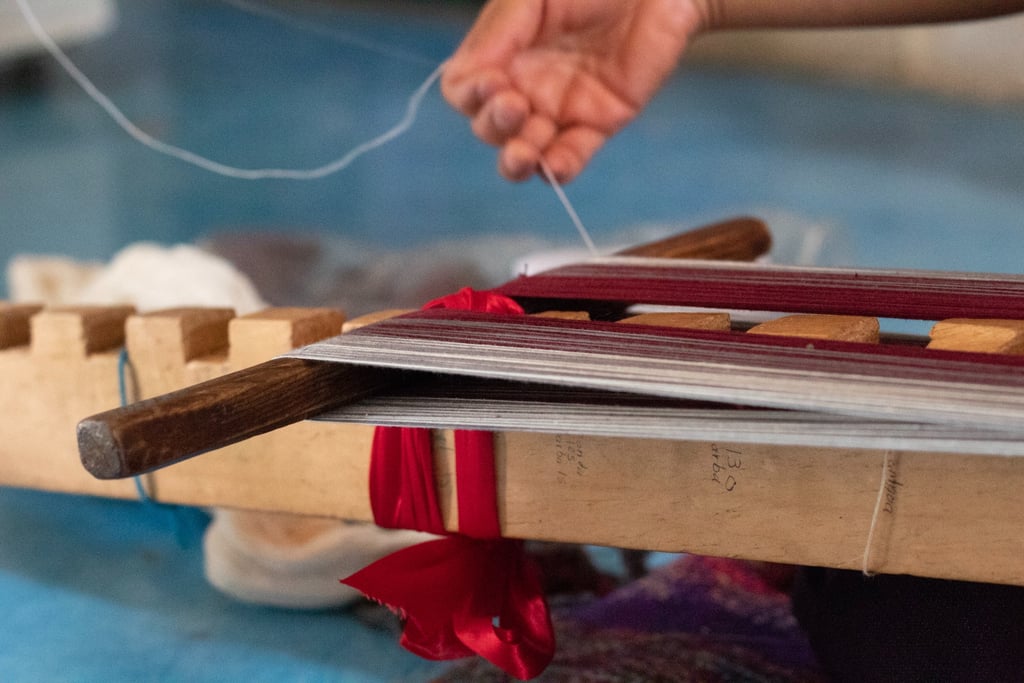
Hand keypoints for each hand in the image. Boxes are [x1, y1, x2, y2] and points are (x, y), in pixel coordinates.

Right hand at [441, 0, 701, 182]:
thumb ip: (500, 33)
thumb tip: (472, 76)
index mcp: (503, 53)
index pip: (464, 90)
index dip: (470, 95)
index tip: (491, 82)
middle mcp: (526, 85)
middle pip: (489, 127)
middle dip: (494, 125)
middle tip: (516, 104)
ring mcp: (561, 108)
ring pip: (524, 152)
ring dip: (517, 158)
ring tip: (526, 151)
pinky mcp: (601, 121)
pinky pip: (572, 156)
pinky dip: (560, 168)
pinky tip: (555, 165)